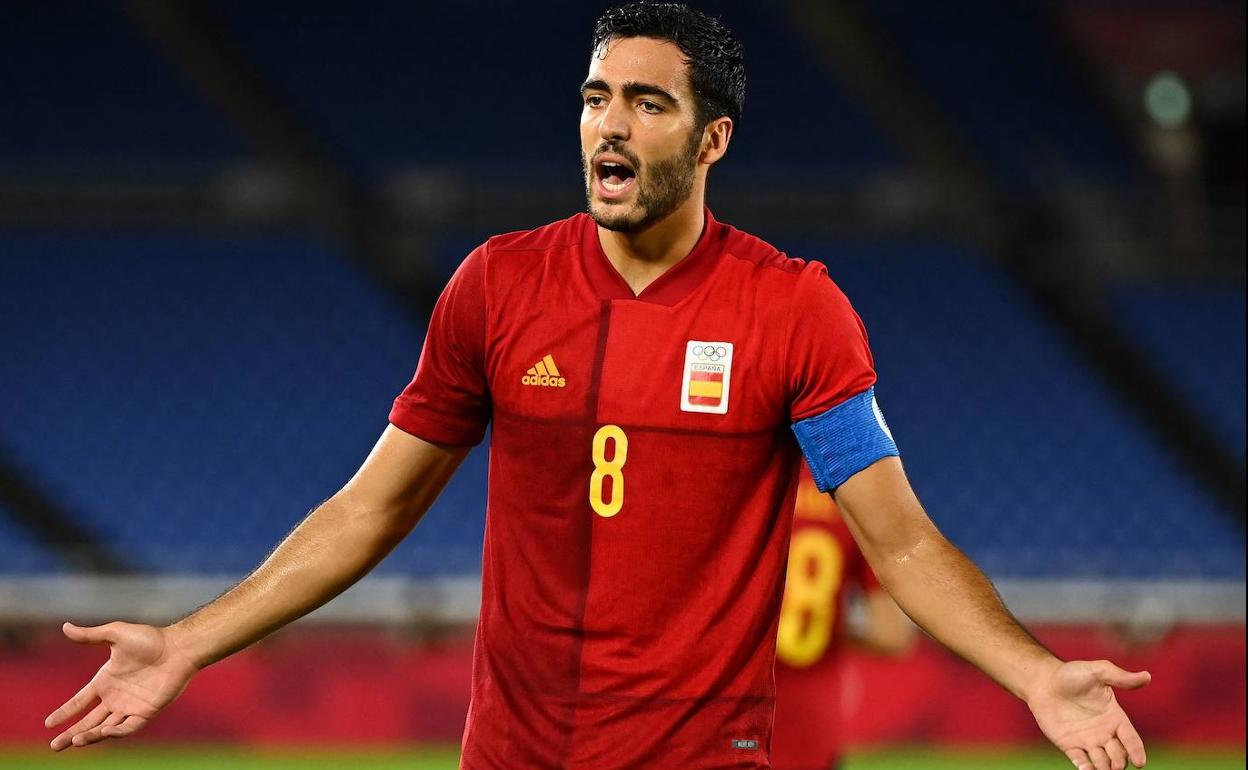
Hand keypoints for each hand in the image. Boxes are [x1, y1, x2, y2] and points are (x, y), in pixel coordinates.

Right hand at [44, 621, 197, 750]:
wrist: (179, 647)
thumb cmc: (150, 639)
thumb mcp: (116, 634)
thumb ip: (90, 635)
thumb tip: (65, 626)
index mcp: (105, 680)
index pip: (79, 701)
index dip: (65, 712)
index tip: (49, 723)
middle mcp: (115, 696)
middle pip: (88, 720)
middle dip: (71, 733)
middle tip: (55, 746)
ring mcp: (130, 705)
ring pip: (105, 727)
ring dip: (90, 735)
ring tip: (73, 741)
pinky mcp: (146, 711)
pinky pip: (128, 727)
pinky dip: (115, 733)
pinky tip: (103, 733)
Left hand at [1027, 659, 1150, 769]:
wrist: (1042, 681)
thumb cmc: (1071, 674)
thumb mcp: (1097, 672)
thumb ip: (1120, 677)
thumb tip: (1147, 676)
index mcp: (1115, 718)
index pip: (1131, 739)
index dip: (1137, 751)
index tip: (1139, 762)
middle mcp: (1104, 733)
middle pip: (1118, 755)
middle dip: (1119, 762)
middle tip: (1116, 765)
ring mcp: (1087, 741)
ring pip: (1102, 762)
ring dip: (1104, 768)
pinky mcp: (1069, 745)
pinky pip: (1080, 761)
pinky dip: (1085, 768)